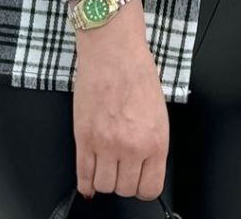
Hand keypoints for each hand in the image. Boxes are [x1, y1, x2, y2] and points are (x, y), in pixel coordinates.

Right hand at [70, 0, 168, 201]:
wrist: (113, 50)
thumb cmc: (137, 72)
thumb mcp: (157, 112)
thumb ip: (151, 142)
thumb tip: (143, 165)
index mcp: (156, 141)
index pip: (151, 188)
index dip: (142, 186)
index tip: (138, 180)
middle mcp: (132, 147)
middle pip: (125, 189)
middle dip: (123, 181)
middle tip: (120, 168)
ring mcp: (106, 144)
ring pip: (104, 186)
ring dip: (104, 180)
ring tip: (105, 166)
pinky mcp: (84, 137)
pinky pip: (83, 174)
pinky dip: (85, 183)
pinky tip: (88, 180)